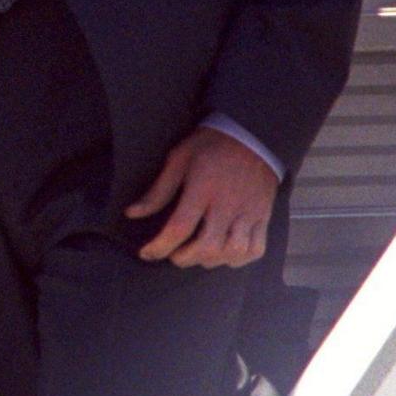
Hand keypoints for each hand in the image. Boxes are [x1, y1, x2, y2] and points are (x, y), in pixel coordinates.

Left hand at [126, 126, 278, 268]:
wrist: (252, 134)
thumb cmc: (211, 145)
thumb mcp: (178, 159)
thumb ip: (158, 191)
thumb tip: (132, 213)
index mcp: (203, 189)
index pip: (180, 228)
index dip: (159, 247)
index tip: (147, 253)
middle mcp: (228, 204)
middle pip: (208, 247)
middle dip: (184, 259)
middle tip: (173, 255)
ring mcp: (249, 212)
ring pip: (233, 252)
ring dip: (211, 261)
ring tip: (197, 254)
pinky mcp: (263, 216)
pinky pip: (256, 249)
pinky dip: (238, 259)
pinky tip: (224, 254)